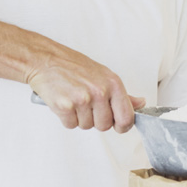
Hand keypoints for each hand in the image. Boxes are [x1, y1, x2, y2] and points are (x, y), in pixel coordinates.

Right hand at [27, 41, 144, 133]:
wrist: (45, 60)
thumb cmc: (72, 66)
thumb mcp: (103, 74)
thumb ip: (122, 94)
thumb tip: (140, 104)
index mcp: (113, 83)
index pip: (127, 118)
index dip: (122, 126)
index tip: (117, 125)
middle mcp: (100, 91)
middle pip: (105, 126)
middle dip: (95, 119)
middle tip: (86, 104)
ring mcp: (82, 99)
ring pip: (87, 126)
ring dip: (79, 118)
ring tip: (73, 100)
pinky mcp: (65, 106)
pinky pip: (70, 125)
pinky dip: (66, 118)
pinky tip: (64, 102)